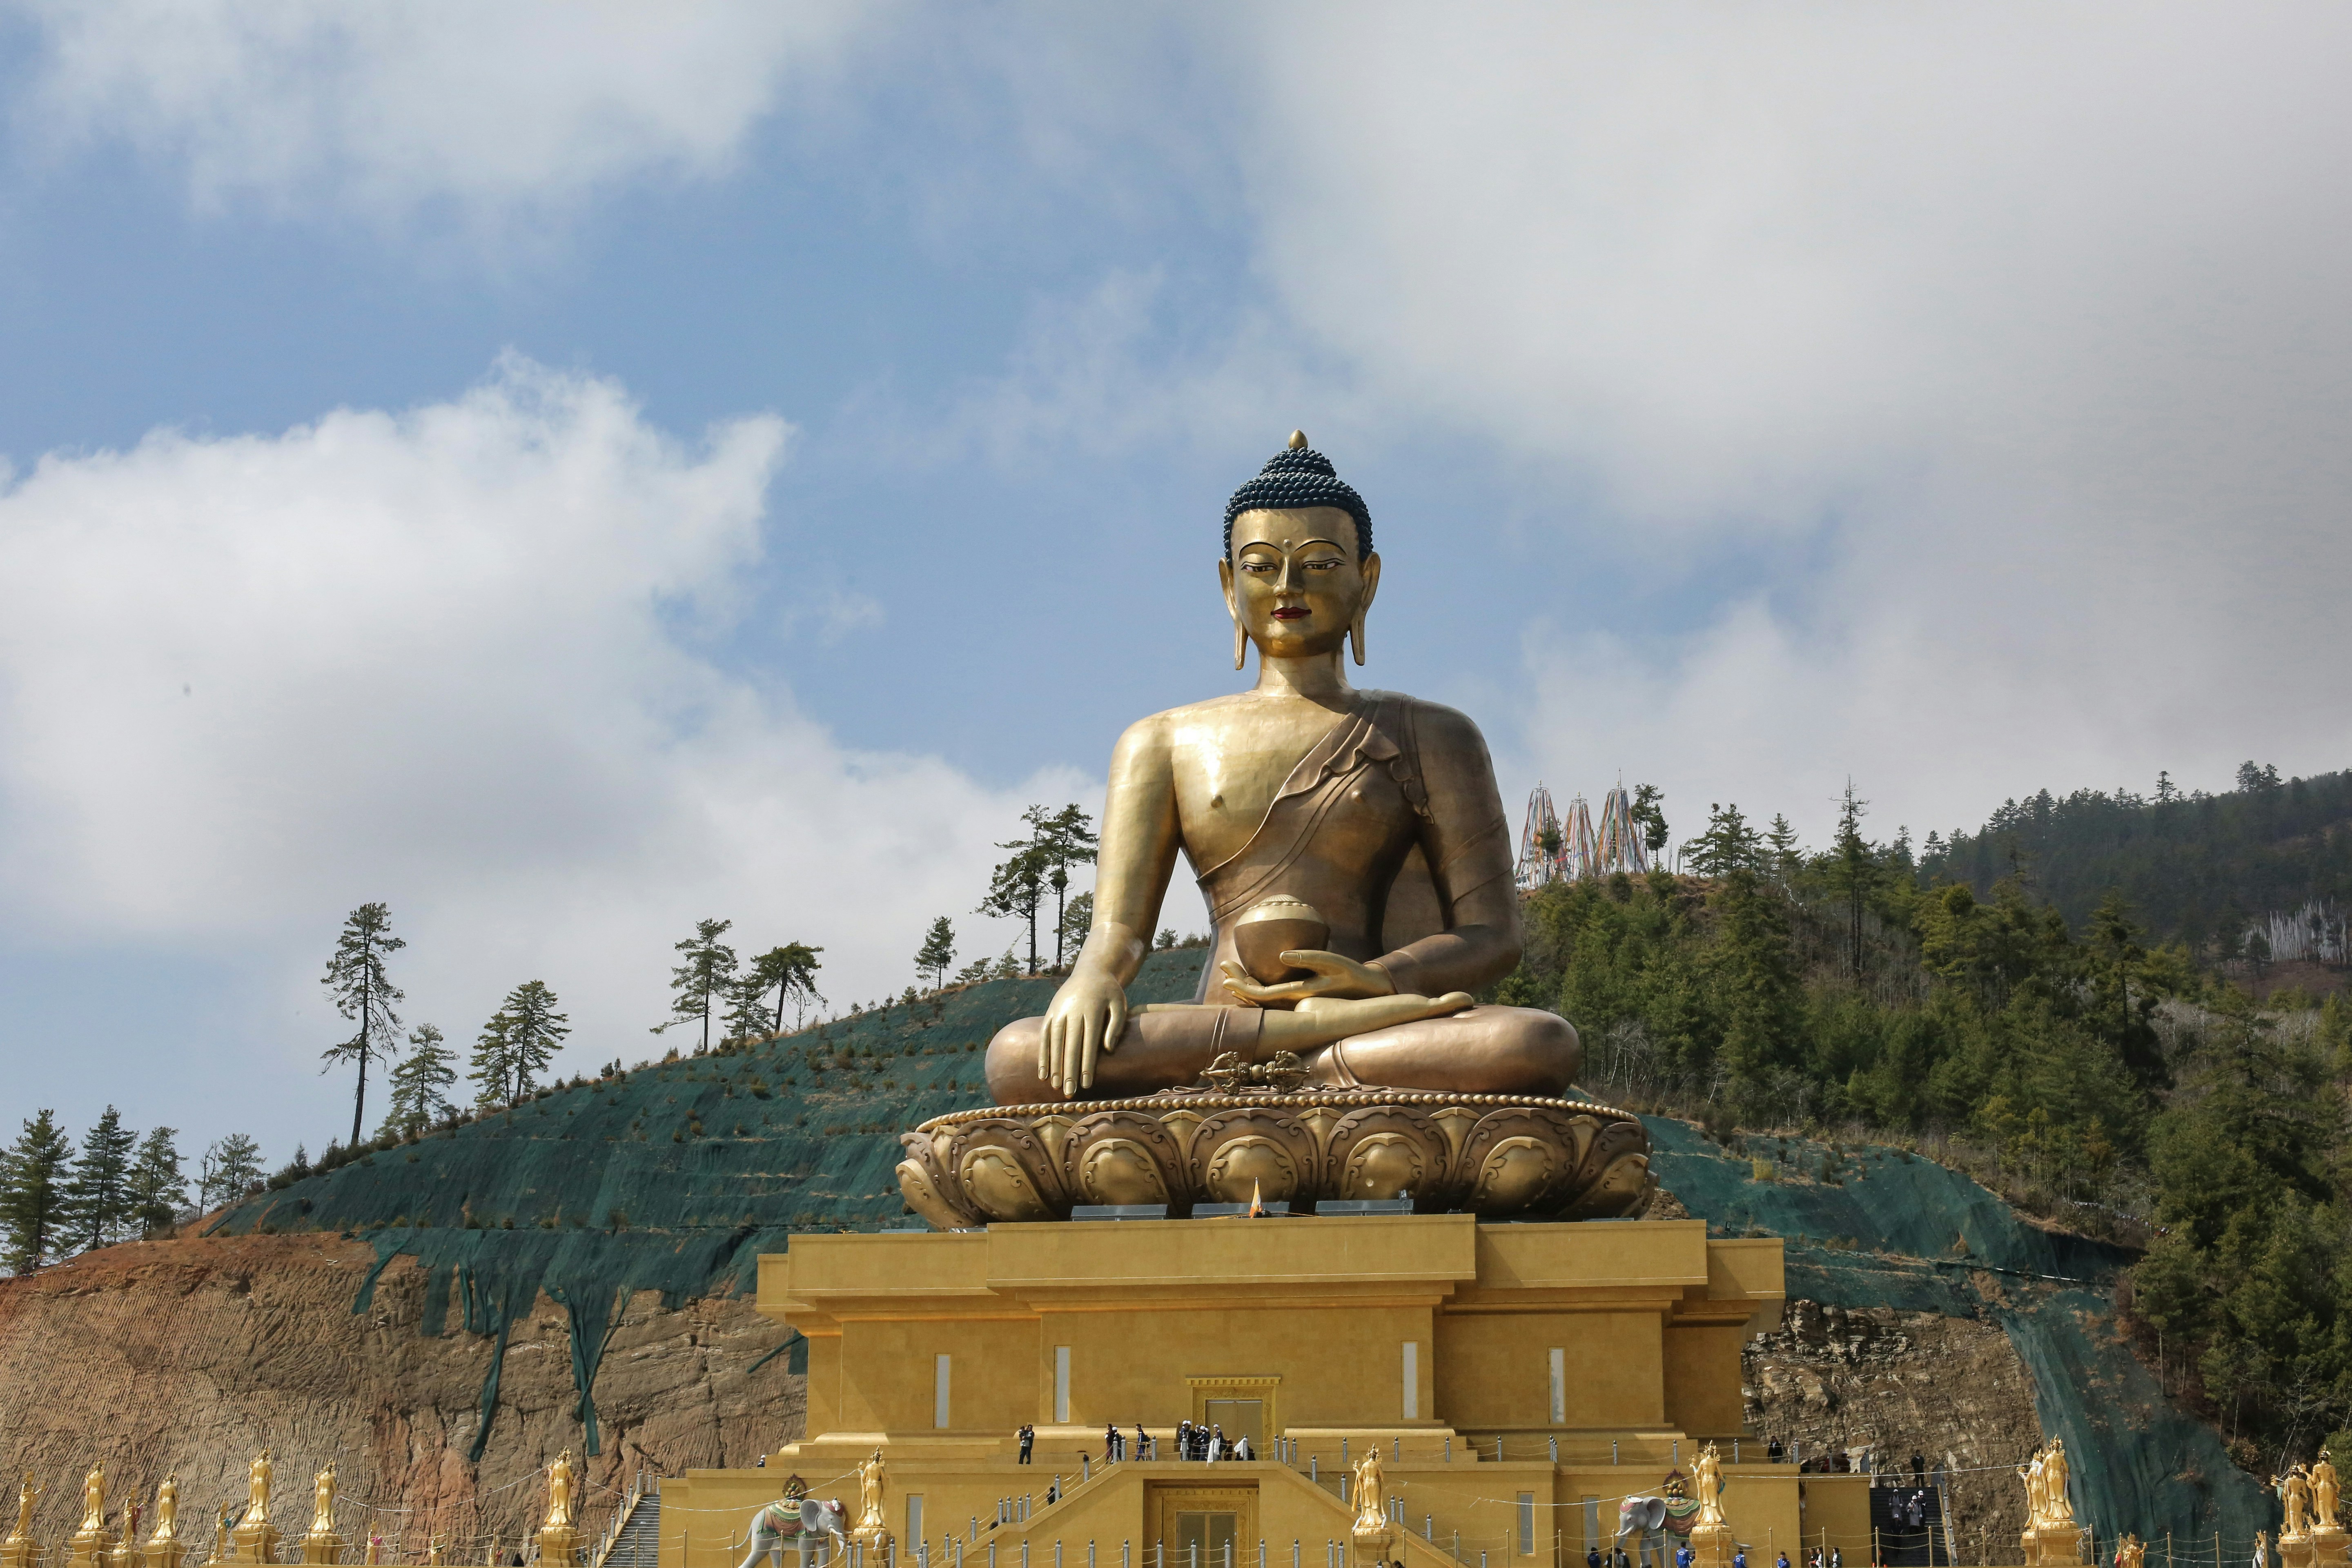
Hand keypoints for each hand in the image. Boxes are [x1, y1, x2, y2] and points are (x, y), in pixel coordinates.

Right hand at [1038, 968, 1128, 1097]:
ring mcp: (1059, 1012)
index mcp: (1092, 1011)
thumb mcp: (1120, 1004)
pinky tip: (1043, 1073)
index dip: (1087, 1064)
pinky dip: (1042, 1055)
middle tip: (1069, 1093)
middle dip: (1069, 1071)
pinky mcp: (1050, 1013)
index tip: (1086, 1084)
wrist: (1091, 971)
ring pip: (1054, 1043)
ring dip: (1054, 1066)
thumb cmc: (1109, 992)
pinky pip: (1043, 1037)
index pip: (1088, 1043)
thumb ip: (1116, 1026)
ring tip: (1056, 1086)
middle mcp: (1073, 1012)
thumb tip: (1108, 1050)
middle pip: (1070, 1046)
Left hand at [1218, 949, 1395, 1006]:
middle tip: (1223, 965)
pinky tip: (1251, 979)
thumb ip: (1308, 958)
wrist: (1367, 991)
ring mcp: (1295, 1001)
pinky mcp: (1300, 997)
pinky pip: (1273, 995)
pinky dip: (1259, 987)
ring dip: (1246, 984)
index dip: (1243, 987)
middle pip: (1258, 997)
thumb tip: (1281, 955)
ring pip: (1264, 997)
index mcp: (1298, 994)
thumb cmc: (1351, 974)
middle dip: (1239, 982)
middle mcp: (1293, 1001)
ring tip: (1230, 969)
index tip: (1226, 978)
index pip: (1263, 995)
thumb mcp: (1333, 962)